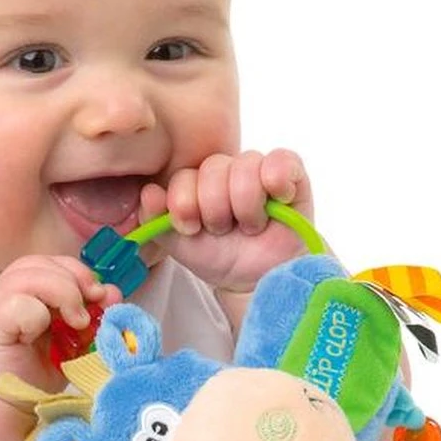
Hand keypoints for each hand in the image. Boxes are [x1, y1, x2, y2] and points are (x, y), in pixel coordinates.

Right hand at [0, 255, 120, 395]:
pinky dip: (38, 316)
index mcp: (28, 293)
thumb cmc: (34, 374)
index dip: (81, 273)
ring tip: (75, 324)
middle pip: (41, 263)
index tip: (102, 297)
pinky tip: (41, 336)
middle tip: (87, 314)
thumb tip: (112, 293)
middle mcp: (7, 293)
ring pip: (29, 275)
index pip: (53, 263)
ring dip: (62, 294)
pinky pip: (17, 303)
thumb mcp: (72, 342)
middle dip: (75, 281)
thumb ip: (90, 316)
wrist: (4, 406)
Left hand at [139, 149, 313, 293]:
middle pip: (214, 168)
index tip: (192, 229)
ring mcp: (258, 169)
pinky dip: (277, 180)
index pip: (184, 176)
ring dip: (246, 206)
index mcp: (197, 182)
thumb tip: (149, 192)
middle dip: (216, 209)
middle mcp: (226, 171)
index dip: (185, 204)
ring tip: (251, 227)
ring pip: (246, 166)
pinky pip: (282, 161)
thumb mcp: (179, 245)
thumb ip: (157, 220)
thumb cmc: (221, 258)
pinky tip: (277, 202)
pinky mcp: (291, 173)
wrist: (258, 280)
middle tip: (225, 231)